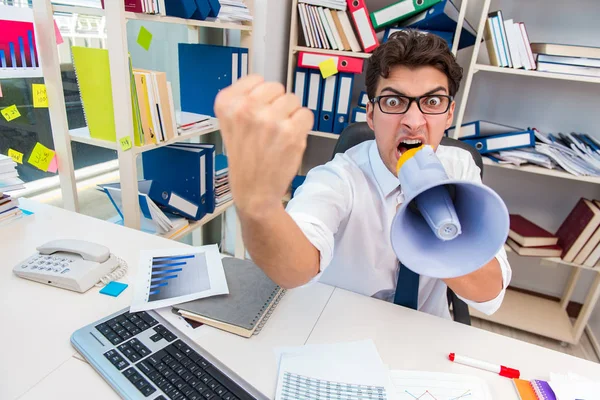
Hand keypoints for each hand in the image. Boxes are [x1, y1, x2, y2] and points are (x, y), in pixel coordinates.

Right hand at [214, 74, 313, 216]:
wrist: (253, 192)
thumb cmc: (244, 160)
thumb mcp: (229, 125)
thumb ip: (243, 101)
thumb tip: (265, 85)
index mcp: (227, 104)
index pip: (256, 79)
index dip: (261, 96)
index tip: (256, 111)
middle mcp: (246, 108)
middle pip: (277, 87)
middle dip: (277, 104)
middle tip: (269, 126)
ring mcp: (270, 119)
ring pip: (293, 99)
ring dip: (290, 115)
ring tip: (278, 134)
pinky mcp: (291, 131)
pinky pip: (306, 114)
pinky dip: (302, 126)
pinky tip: (289, 140)